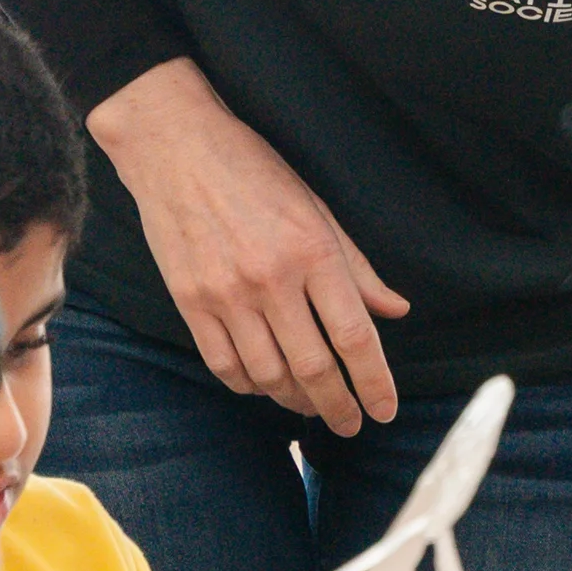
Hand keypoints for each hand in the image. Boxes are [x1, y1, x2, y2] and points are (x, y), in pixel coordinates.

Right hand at [90, 55, 407, 432]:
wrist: (176, 147)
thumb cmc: (254, 172)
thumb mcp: (317, 209)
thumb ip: (357, 267)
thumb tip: (395, 311)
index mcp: (312, 251)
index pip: (354, 335)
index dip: (375, 382)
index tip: (385, 410)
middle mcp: (271, 279)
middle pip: (314, 368)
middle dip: (338, 406)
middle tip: (351, 424)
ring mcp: (225, 294)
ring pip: (268, 375)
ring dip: (295, 401)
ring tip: (312, 406)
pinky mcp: (189, 302)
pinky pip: (224, 365)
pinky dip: (250, 386)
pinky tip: (266, 386)